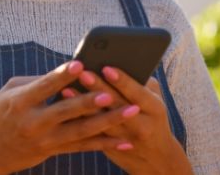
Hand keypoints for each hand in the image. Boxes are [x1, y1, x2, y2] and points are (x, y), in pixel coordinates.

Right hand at [0, 61, 139, 174]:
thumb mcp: (10, 92)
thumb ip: (37, 81)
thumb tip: (66, 72)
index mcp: (20, 101)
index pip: (44, 86)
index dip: (62, 75)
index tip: (80, 64)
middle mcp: (32, 122)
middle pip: (65, 111)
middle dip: (89, 103)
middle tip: (111, 94)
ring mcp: (43, 139)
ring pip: (80, 131)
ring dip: (107, 122)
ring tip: (130, 112)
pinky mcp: (52, 151)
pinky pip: (82, 147)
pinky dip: (104, 143)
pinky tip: (123, 139)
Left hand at [61, 67, 192, 174]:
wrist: (154, 157)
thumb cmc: (152, 117)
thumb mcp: (154, 100)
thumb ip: (141, 82)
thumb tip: (119, 61)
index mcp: (154, 109)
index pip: (137, 93)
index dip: (122, 81)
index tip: (107, 68)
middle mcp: (141, 125)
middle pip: (116, 105)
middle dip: (98, 88)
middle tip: (83, 73)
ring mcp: (125, 138)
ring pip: (101, 121)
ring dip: (83, 104)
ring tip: (67, 88)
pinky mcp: (110, 147)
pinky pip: (91, 132)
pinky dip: (78, 118)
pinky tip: (65, 106)